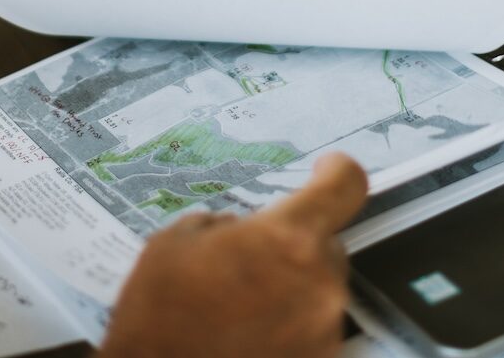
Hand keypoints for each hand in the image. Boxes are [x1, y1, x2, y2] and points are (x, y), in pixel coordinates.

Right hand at [99, 153, 369, 357]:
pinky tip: (247, 334)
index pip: (344, 187)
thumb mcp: (175, 243)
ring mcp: (323, 332)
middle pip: (325, 246)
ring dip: (288, 291)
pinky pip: (311, 330)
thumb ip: (225, 225)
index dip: (338, 172)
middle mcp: (319, 285)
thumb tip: (240, 230)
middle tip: (250, 262)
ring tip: (238, 307)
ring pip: (318, 291)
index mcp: (288, 240)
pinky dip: (286, 328)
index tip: (329, 170)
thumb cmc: (158, 319)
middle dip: (292, 248)